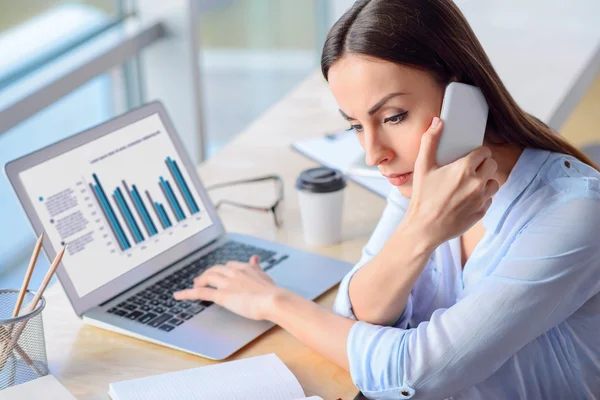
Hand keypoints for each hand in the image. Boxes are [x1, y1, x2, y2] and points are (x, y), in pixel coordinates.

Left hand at [173, 255, 280, 320]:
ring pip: (207, 278)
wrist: (273, 299)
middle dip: (208, 274)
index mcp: (245, 268)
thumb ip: (257, 267)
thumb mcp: (265, 275)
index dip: (223, 270)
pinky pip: (201, 293)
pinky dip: (187, 293)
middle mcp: (234, 273)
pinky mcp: (221, 295)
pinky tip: (178, 295)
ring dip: (199, 281)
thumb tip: (255, 257)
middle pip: (216, 270)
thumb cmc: (272, 291)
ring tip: (194, 286)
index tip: (220, 273)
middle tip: (202, 280)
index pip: (230, 265)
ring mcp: (227, 283)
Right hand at [404, 117, 499, 246]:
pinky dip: (481, 198)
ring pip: (494, 183)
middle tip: (469, 170)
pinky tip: (467, 199)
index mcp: (464, 169)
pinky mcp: (481, 212)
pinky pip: (489, 200)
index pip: (484, 152)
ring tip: (469, 184)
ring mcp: (480, 199)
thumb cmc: (422, 196)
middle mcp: (476, 183)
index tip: (471, 157)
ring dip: (485, 181)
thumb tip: (437, 122)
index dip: (478, 153)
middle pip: (492, 165)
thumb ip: (429, 141)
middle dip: (483, 165)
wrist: (425, 228)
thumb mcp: (422, 166)